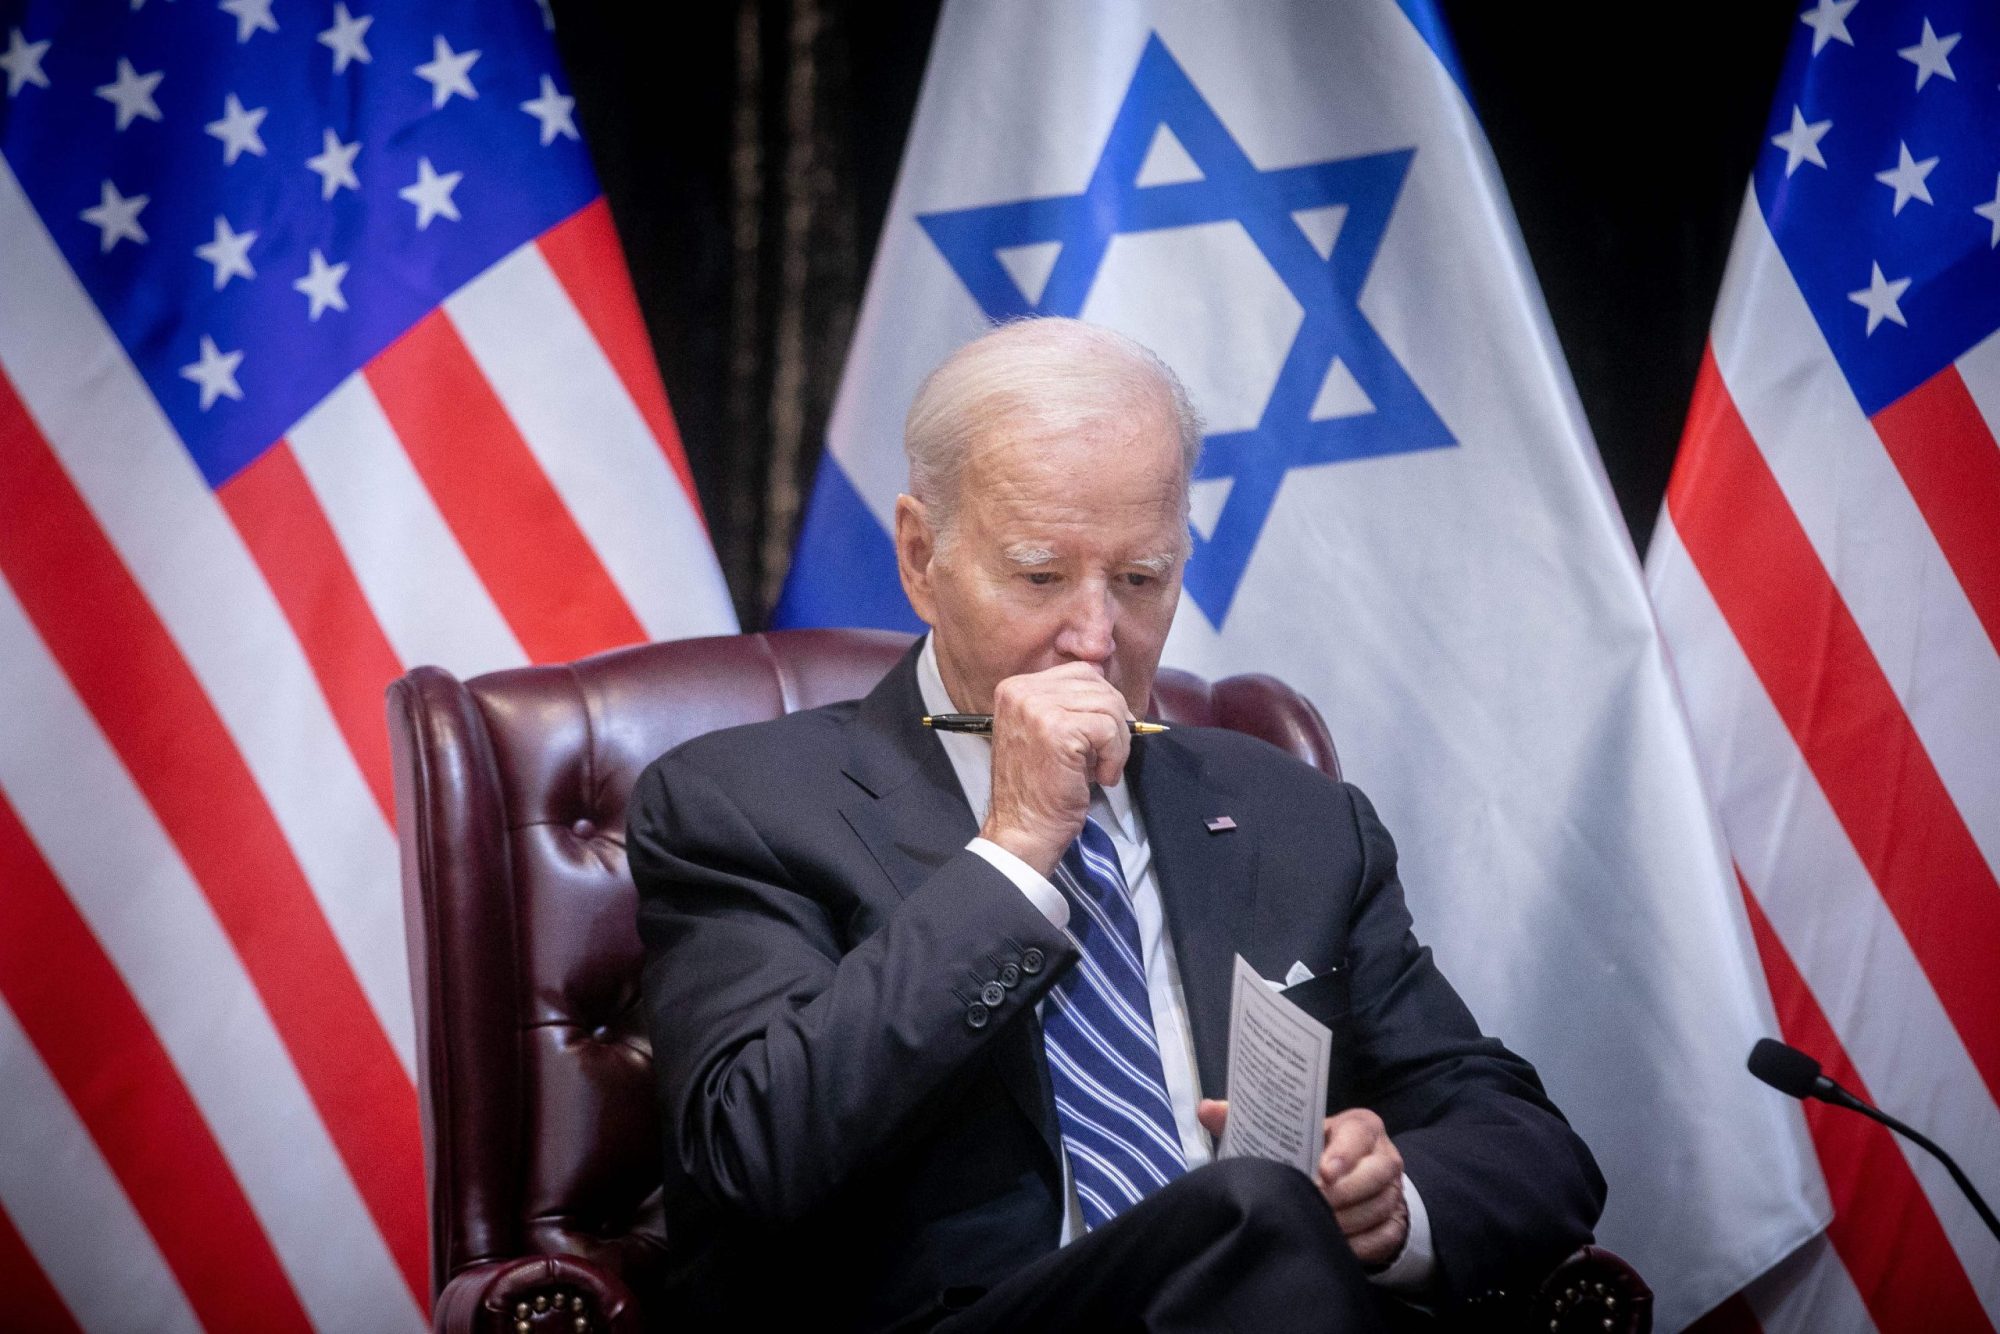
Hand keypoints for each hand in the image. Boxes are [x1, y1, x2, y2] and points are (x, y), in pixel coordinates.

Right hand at [980, 663, 1133, 874]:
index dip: (1102, 701)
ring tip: (1101, 768)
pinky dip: (1115, 756)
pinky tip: (1100, 776)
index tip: (1102, 733)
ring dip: (1117, 742)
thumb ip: (1067, 706)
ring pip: (1108, 706)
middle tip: (1107, 754)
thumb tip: (1112, 694)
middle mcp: (1022, 692)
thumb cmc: (1038, 790)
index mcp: (1016, 688)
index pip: (1080, 672)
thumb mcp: (1044, 732)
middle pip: (1097, 684)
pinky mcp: (1058, 730)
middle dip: (1114, 720)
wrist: (1023, 829)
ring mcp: (1037, 709)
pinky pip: (1109, 730)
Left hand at [1196, 1101, 1409, 1268]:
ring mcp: (1393, 1192)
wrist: (1350, 1180)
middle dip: (1341, 1194)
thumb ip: (1250, 1121)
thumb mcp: (1289, 1132)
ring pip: (1377, 1208)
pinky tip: (1333, 1244)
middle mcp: (1384, 1156)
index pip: (1360, 1134)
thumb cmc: (1313, 1151)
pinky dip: (1358, 1245)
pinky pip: (1382, 1239)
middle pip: (1375, 1175)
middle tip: (1312, 1203)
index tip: (1323, 1172)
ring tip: (1315, 1224)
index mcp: (1360, 1127)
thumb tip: (1205, 1109)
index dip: (1344, 1154)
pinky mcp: (1395, 1224)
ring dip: (1346, 1221)